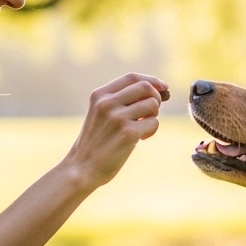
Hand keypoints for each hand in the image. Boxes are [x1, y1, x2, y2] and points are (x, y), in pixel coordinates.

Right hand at [64, 73, 167, 188]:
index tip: (163, 87)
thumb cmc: (95, 142)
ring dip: (153, 116)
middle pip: (146, 87)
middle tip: (150, 113)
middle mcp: (108, 103)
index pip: (132, 77)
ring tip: (142, 127)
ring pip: (152, 104)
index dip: (151, 80)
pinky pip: (154, 123)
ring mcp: (118, 117)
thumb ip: (120, 100)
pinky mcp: (128, 133)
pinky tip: (140, 139)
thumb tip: (157, 91)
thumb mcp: (100, 113)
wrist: (81, 168)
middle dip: (155, 98)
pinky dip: (151, 131)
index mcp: (99, 95)